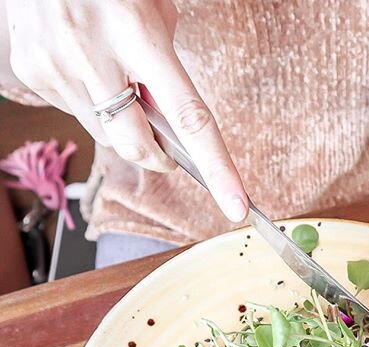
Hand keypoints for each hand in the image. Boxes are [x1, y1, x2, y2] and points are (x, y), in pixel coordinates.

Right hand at [4, 0, 247, 221]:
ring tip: (114, 77)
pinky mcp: (34, 73)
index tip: (236, 206)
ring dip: (121, 124)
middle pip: (138, 146)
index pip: (188, 119)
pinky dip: (91, 105)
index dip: (217, 169)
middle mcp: (93, 52)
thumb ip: (167, 67)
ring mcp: (57, 66)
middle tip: (167, 148)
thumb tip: (175, 126)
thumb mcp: (151, 9)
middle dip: (159, 157)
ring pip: (106, 136)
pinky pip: (76, 116)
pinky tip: (86, 68)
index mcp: (136, 32)